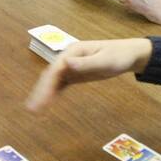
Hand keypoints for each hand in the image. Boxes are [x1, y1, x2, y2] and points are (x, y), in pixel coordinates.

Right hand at [25, 38, 152, 110]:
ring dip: (43, 93)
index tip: (41, 99)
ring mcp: (70, 66)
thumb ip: (86, 63)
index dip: (46, 84)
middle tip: (31, 108)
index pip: (55, 69)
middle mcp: (68, 57)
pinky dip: (53, 93)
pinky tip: (46, 103)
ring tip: (33, 109)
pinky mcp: (75, 74)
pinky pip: (61, 84)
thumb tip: (67, 63)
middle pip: (50, 75)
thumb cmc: (118, 56)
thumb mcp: (105, 60)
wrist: (128, 54)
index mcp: (73, 51)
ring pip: (53, 80)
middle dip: (40, 91)